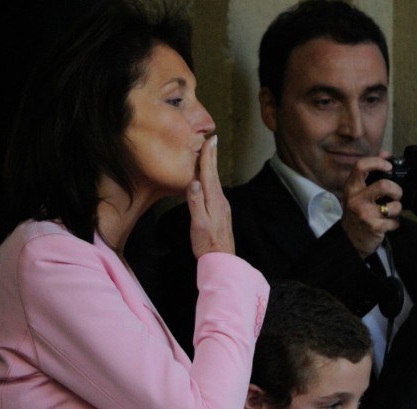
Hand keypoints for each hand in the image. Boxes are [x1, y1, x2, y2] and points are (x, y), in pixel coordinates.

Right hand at [187, 135, 234, 257]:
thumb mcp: (198, 224)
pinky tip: (209, 181)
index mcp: (213, 200)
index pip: (209, 174)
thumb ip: (196, 202)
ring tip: (209, 155)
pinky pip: (215, 189)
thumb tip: (194, 181)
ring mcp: (222, 206)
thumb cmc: (207, 244)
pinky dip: (211, 179)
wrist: (222, 260)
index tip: (209, 140)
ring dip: (211, 166)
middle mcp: (220, 200)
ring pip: (215, 181)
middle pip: (214, 174)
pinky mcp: (221, 212)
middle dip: (212, 157)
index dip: (208, 156)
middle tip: (212, 140)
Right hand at [340, 153, 400, 258]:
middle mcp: (356, 199)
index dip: (378, 162)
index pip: (361, 166)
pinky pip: (395, 222)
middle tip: (395, 195)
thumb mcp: (357, 192)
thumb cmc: (356, 213)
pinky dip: (394, 224)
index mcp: (352, 188)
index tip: (388, 166)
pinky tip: (387, 225)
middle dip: (397, 190)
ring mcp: (365, 214)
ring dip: (397, 209)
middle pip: (384, 185)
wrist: (350, 240)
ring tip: (390, 212)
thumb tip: (385, 153)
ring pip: (394, 206)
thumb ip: (370, 172)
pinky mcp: (374, 227)